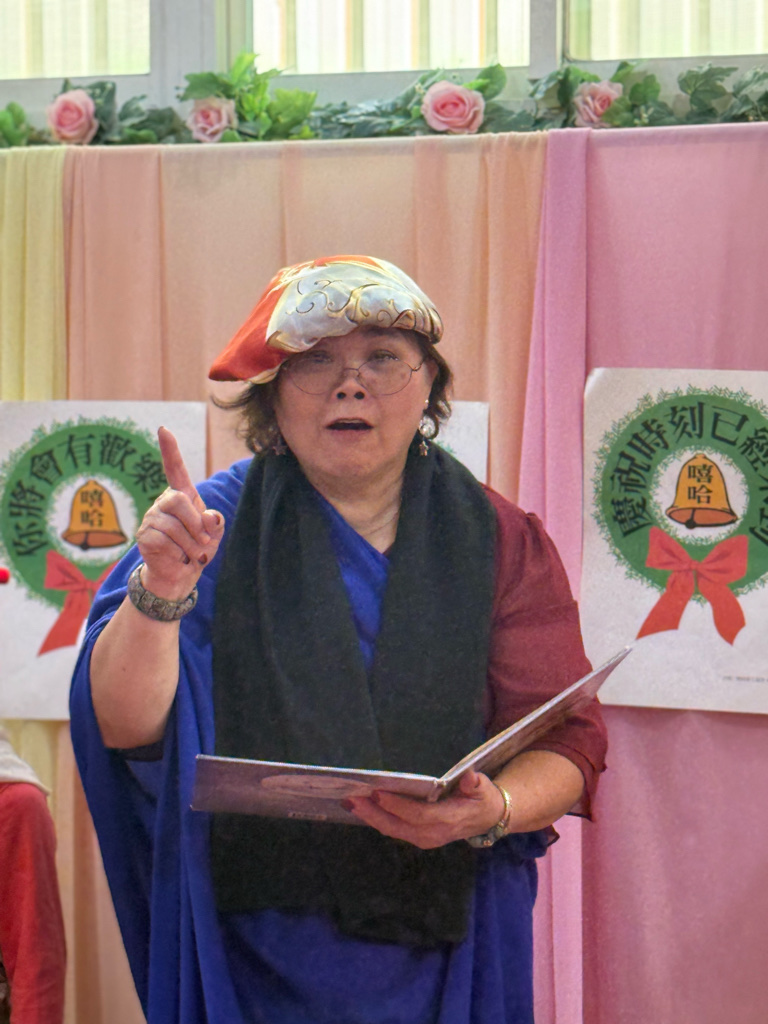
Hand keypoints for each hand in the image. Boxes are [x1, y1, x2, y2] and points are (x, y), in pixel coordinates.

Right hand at [135, 427, 224, 599]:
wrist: (180, 575)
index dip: (169, 450)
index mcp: (182, 496)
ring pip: (174, 527)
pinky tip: (177, 558)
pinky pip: (164, 542)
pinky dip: (178, 554)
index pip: (175, 469)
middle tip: (203, 542)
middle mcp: (163, 503)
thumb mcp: (214, 535)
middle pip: (178, 500)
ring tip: (192, 555)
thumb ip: (216, 523)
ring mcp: (151, 518)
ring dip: (191, 546)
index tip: (163, 429)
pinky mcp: (144, 536)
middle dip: (195, 524)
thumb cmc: (198, 549)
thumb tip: (210, 517)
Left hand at [346, 770, 505, 849]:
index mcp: (448, 821)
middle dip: (373, 813)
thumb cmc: (483, 799)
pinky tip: (364, 808)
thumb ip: (476, 784)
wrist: (487, 819)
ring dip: (371, 817)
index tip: (377, 792)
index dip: (397, 805)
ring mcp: (424, 838)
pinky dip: (377, 819)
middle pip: (398, 826)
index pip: (418, 815)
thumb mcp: (484, 789)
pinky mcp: (418, 837)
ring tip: (351, 802)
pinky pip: (394, 830)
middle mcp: (433, 834)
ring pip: (393, 830)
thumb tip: (470, 778)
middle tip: (352, 799)